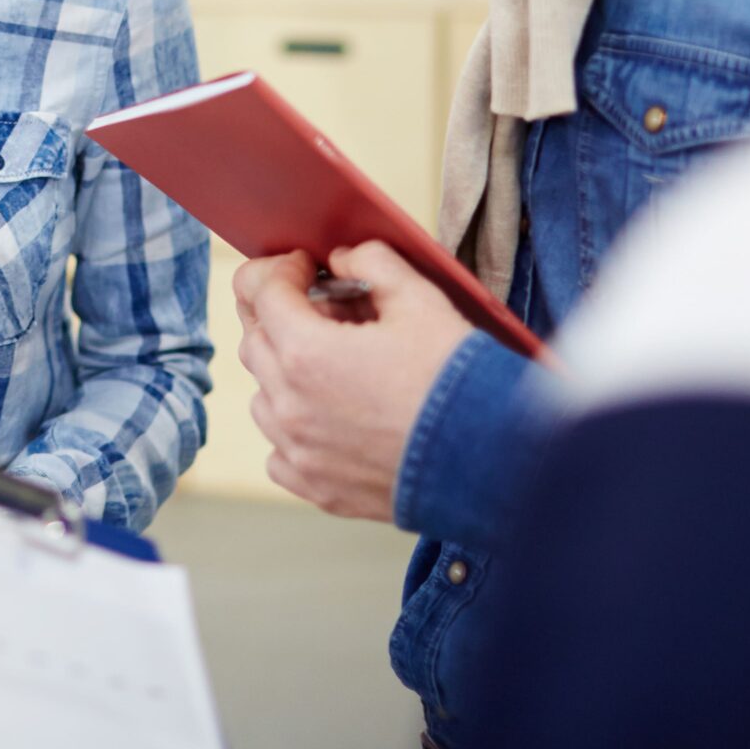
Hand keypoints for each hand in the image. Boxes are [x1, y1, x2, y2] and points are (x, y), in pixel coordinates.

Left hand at [231, 242, 472, 521]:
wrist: (494, 462)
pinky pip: (279, 451)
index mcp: (305, 352)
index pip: (261, 292)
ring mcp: (300, 451)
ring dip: (283, 371)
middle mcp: (289, 405)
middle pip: (255, 340)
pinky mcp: (318, 488)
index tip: (304, 266)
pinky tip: (330, 416)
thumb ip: (372, 263)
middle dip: (280, 313)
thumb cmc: (457, 380)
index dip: (282, 268)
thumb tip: (343, 260)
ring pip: (262, 397)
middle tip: (321, 306)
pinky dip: (294, 429)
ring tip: (330, 362)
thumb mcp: (421, 299)